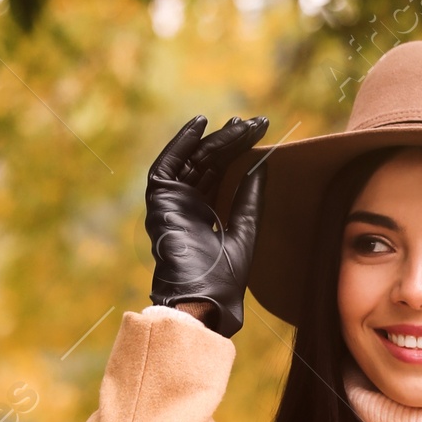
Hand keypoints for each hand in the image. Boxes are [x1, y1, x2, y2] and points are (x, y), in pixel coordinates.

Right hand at [144, 114, 268, 335]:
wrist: (204, 299)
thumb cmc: (224, 277)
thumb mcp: (244, 229)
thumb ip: (249, 197)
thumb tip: (263, 164)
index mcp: (203, 216)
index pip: (219, 175)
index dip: (237, 153)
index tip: (258, 133)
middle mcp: (185, 207)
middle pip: (208, 164)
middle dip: (231, 142)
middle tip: (255, 123)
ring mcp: (170, 203)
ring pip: (193, 160)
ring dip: (216, 139)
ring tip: (241, 124)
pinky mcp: (159, 201)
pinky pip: (167, 164)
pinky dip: (182, 142)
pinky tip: (201, 124)